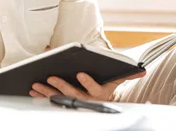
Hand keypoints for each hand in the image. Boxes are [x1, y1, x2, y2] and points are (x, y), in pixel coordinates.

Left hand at [30, 71, 145, 101]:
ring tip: (36, 84)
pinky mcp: (64, 104)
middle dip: (61, 86)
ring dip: (47, 92)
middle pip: (73, 95)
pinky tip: (33, 91)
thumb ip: (128, 74)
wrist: (102, 97)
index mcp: (100, 94)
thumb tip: (142, 71)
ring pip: (60, 99)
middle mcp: (87, 101)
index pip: (94, 89)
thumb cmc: (107, 82)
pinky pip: (51, 101)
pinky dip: (42, 96)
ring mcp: (74, 104)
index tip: (80, 73)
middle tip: (51, 77)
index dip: (88, 82)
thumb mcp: (117, 78)